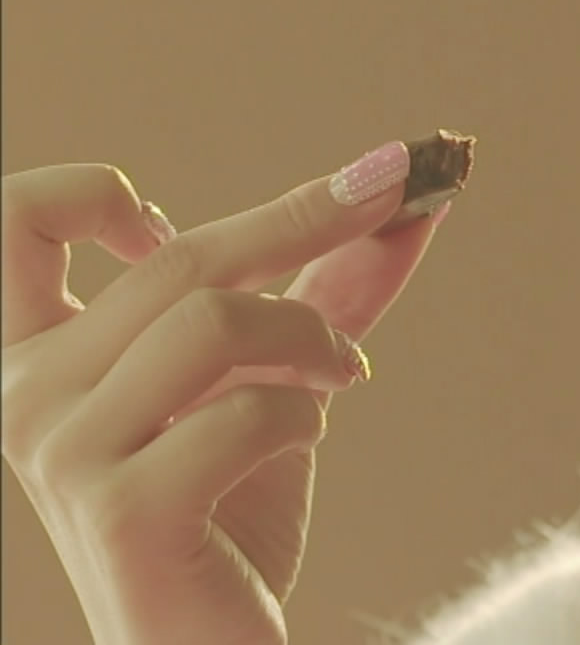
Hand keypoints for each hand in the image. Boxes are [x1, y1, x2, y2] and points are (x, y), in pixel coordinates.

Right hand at [1, 145, 448, 644]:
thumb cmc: (229, 513)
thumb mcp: (271, 376)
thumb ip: (327, 286)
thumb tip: (415, 190)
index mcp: (35, 356)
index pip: (16, 220)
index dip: (96, 190)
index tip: (174, 218)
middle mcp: (23, 397)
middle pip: (176, 260)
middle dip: (306, 217)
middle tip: (396, 195)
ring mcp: (63, 454)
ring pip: (212, 320)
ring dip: (313, 337)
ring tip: (345, 373)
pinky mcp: (122, 511)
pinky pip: (246, 410)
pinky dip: (304, 414)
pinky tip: (304, 437)